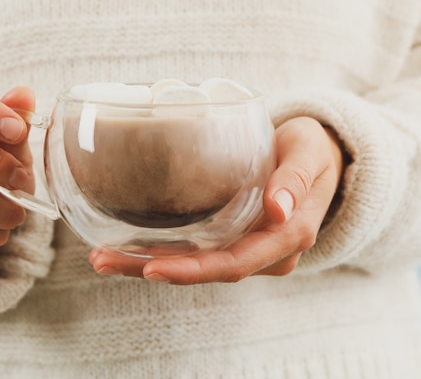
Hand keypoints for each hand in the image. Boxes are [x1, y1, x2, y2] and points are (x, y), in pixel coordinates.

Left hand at [89, 116, 344, 283]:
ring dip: (148, 264)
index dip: (193, 270)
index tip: (151, 267)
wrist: (318, 156)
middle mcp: (266, 253)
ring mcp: (248, 248)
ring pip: (196, 266)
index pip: (235, 264)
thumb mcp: (308, 153)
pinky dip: (161, 252)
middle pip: (206, 271)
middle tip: (103, 260)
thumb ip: (295, 179)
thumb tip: (279, 211)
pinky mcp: (233, 238)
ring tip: (102, 256)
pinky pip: (197, 252)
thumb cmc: (312, 150)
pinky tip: (127, 246)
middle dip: (153, 269)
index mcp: (287, 238)